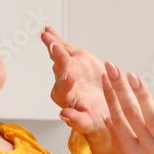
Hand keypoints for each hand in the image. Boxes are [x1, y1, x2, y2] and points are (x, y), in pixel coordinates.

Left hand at [42, 27, 119, 153]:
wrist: (107, 104)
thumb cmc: (96, 118)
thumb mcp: (89, 123)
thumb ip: (76, 120)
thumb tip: (63, 116)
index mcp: (66, 98)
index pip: (62, 90)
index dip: (65, 83)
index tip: (70, 77)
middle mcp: (64, 82)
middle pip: (59, 69)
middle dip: (58, 58)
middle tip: (56, 48)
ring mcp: (69, 68)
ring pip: (59, 55)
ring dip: (52, 44)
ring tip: (47, 35)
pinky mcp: (76, 59)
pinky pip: (64, 47)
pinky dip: (56, 38)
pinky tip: (48, 30)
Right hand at [102, 63, 153, 153]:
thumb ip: (121, 143)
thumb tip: (108, 119)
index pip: (118, 120)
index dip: (111, 98)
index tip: (105, 78)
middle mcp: (147, 152)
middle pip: (130, 115)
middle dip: (119, 89)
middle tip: (111, 68)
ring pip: (151, 119)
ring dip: (140, 96)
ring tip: (132, 76)